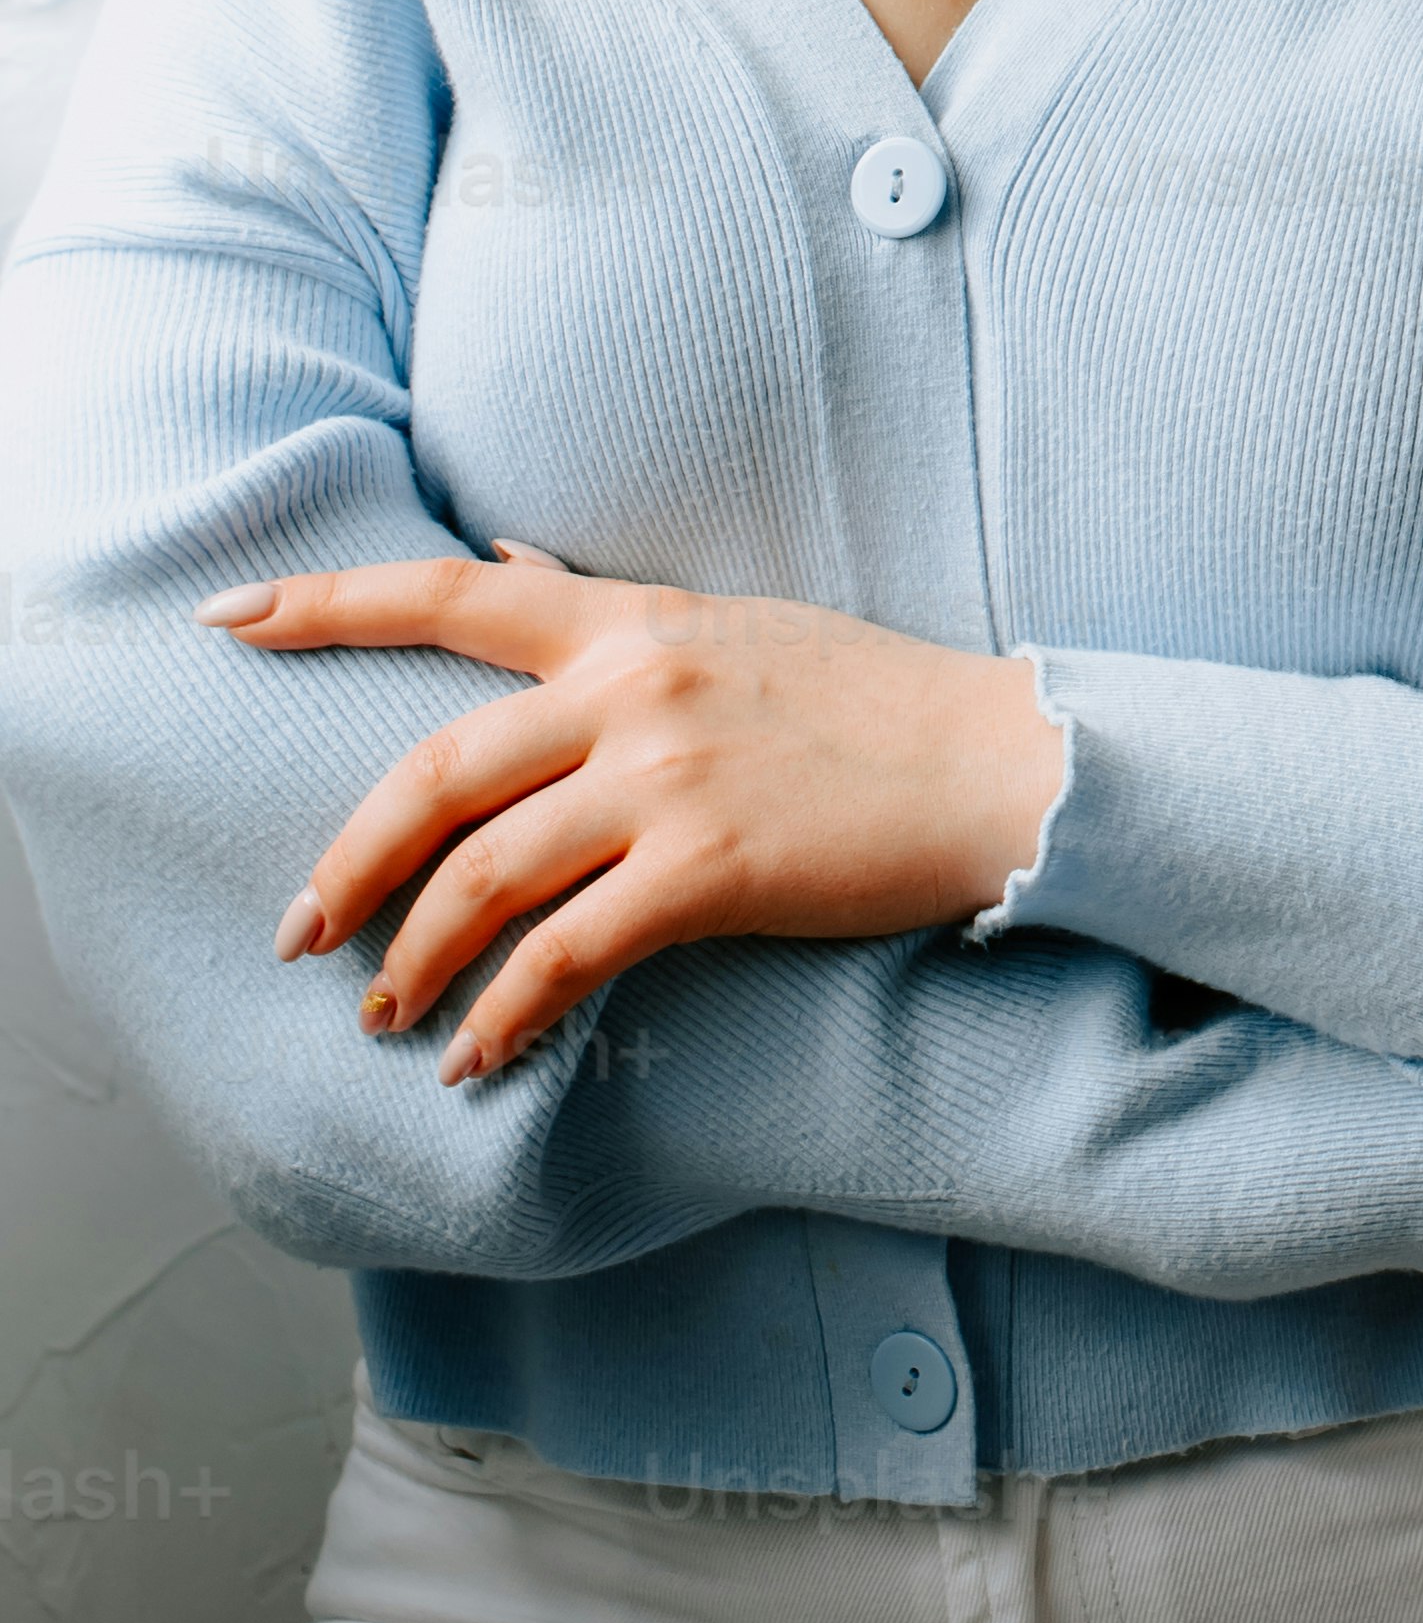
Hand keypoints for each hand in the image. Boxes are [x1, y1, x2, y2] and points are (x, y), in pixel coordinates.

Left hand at [206, 545, 1070, 1085]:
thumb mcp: (731, 626)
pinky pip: (566, 953)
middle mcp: (634, 688)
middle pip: (434, 769)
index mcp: (632, 622)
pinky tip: (481, 1056)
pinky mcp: (710, 867)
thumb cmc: (871, 700)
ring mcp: (669, 776)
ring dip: (413, 959)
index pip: (447, 594)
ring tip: (382, 1017)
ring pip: (483, 872)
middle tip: (296, 932)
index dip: (323, 603)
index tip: (224, 618)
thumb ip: (607, 610)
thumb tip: (508, 566)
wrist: (999, 765)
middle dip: (344, 863)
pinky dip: (507, 1013)